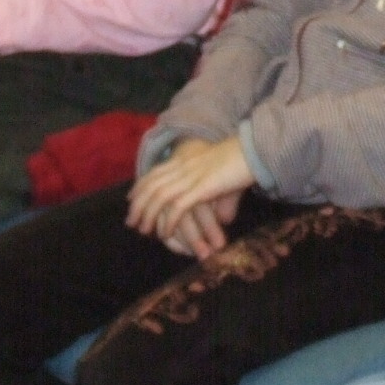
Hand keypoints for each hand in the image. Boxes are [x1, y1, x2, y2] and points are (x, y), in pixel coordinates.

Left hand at [128, 138, 253, 257]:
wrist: (254, 150)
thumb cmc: (242, 161)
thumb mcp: (222, 176)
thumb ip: (218, 197)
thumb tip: (223, 219)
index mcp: (185, 159)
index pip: (154, 172)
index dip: (140, 186)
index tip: (131, 199)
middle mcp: (183, 166)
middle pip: (151, 185)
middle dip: (137, 205)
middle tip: (130, 222)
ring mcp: (191, 177)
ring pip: (159, 197)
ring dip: (148, 215)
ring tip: (144, 231)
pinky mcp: (202, 188)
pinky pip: (178, 207)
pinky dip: (169, 222)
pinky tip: (165, 233)